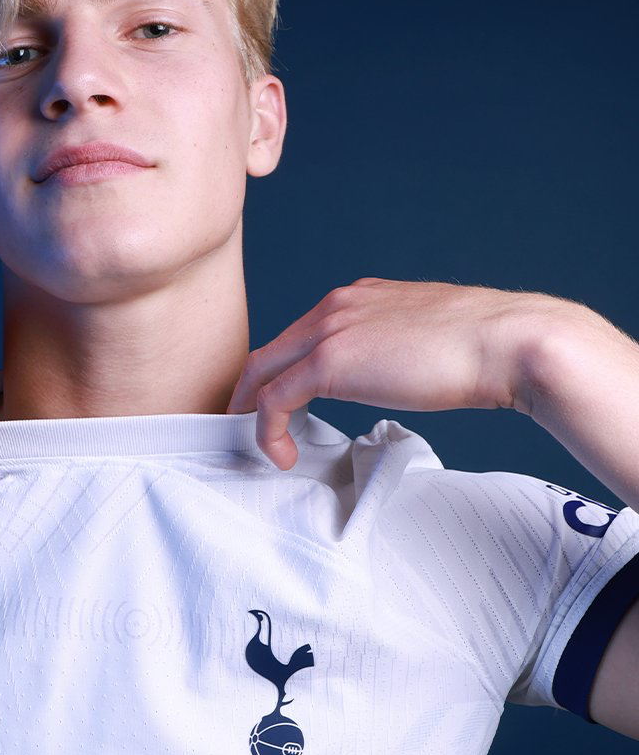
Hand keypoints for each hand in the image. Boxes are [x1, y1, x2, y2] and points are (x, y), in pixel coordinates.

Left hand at [225, 278, 563, 469]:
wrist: (508, 342)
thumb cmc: (484, 348)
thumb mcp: (425, 339)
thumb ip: (397, 348)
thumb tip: (395, 372)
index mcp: (358, 298)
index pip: (299, 336)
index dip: (282, 374)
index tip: (282, 408)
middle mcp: (336, 307)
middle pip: (269, 352)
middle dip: (248, 392)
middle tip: (245, 429)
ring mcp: (329, 331)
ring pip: (261, 373)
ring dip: (251, 414)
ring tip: (262, 448)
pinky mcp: (329, 362)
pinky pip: (273, 399)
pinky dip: (266, 430)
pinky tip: (281, 455)